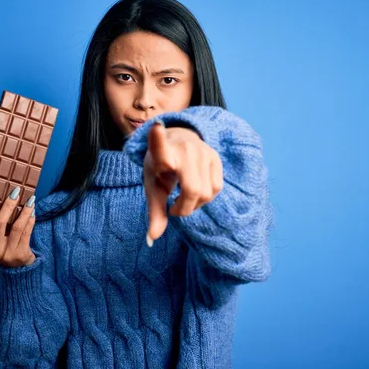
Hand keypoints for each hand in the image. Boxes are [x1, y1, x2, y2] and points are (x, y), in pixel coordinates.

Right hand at [0, 186, 36, 267]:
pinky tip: (32, 210)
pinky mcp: (21, 254)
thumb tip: (4, 199)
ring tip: (30, 199)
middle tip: (15, 192)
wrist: (17, 272)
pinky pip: (27, 232)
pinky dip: (30, 219)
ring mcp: (8, 253)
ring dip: (24, 210)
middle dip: (8, 205)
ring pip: (17, 226)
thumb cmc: (4, 249)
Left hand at [143, 121, 223, 246]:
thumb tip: (151, 240)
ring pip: (207, 193)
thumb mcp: (152, 188)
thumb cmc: (161, 169)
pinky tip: (196, 191)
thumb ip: (154, 213)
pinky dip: (206, 198)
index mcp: (162, 154)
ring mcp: (203, 151)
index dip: (157, 138)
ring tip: (183, 198)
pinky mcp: (215, 157)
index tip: (155, 128)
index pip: (159, 146)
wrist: (177, 142)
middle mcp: (184, 149)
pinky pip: (216, 188)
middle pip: (193, 190)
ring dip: (195, 204)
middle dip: (184, 208)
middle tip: (174, 208)